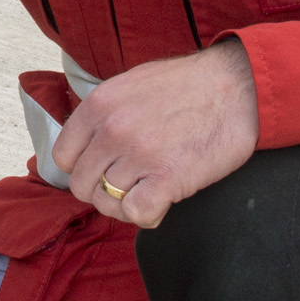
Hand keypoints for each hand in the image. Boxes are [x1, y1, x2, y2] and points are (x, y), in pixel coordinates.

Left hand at [51, 41, 259, 227]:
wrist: (236, 87)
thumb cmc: (186, 86)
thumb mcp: (130, 85)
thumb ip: (104, 115)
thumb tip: (88, 147)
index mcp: (98, 105)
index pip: (63, 157)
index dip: (81, 169)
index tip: (101, 170)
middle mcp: (112, 130)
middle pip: (82, 185)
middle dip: (101, 192)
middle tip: (127, 186)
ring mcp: (139, 154)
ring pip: (107, 203)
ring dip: (126, 205)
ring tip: (147, 192)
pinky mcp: (168, 177)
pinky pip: (137, 214)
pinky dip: (147, 215)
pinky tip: (161, 202)